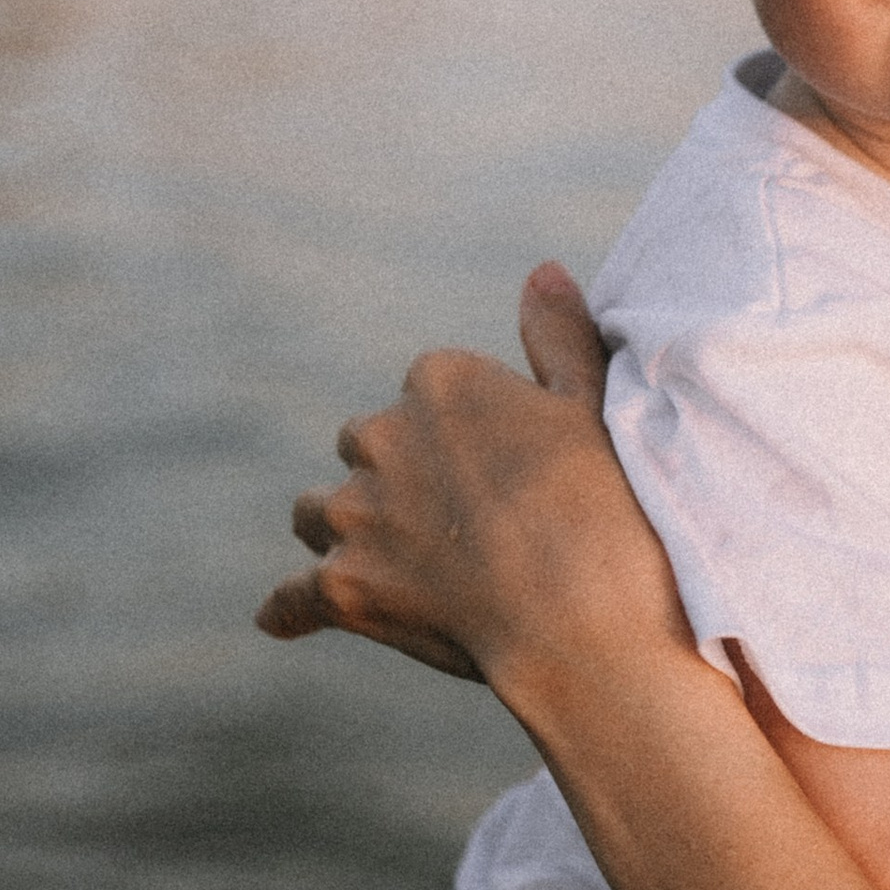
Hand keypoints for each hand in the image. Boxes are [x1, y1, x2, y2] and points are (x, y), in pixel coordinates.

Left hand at [256, 266, 682, 703]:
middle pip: (365, 448)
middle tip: (456, 526)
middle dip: (396, 478)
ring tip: (391, 565)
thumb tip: (540, 271)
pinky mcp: (341, 586)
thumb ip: (558, 334)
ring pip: (318, 513)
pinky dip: (291, 607)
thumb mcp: (594, 405)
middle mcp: (381, 435)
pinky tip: (283, 619)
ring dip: (345, 531)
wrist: (585, 617)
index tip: (502, 475)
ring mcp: (355, 513)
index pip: (427, 395)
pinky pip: (294, 596)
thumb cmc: (606, 508)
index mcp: (441, 382)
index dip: (462, 438)